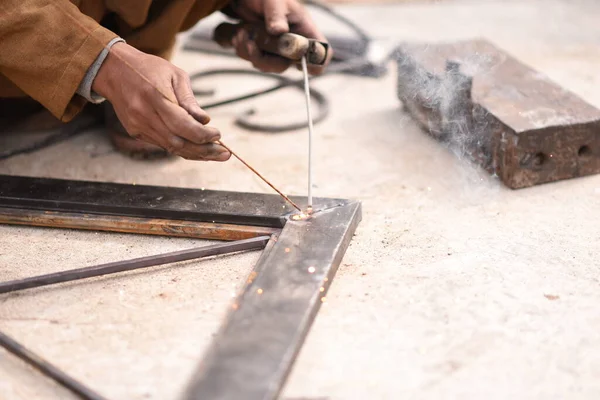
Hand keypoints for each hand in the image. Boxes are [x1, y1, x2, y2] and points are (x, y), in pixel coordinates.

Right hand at [92, 43, 230, 160]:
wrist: (114, 70)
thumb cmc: (149, 68)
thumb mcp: (175, 74)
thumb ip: (189, 99)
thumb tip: (204, 120)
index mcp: (156, 96)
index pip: (183, 125)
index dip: (203, 135)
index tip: (218, 135)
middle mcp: (145, 114)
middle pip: (179, 142)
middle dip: (204, 151)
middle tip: (225, 154)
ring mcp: (138, 125)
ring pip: (171, 147)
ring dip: (196, 153)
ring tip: (216, 154)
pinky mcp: (136, 131)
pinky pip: (163, 144)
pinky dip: (182, 148)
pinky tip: (198, 148)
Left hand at [225, 0, 330, 74]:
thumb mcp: (273, 1)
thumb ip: (277, 15)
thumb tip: (279, 31)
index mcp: (305, 31)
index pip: (322, 54)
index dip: (314, 63)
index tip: (296, 62)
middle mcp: (293, 45)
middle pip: (285, 66)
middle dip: (264, 57)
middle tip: (250, 40)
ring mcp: (276, 51)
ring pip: (264, 65)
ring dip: (248, 51)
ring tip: (241, 31)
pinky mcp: (260, 52)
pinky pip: (250, 60)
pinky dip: (241, 49)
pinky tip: (238, 34)